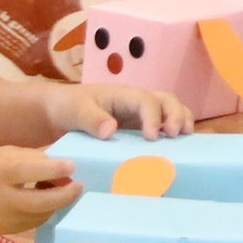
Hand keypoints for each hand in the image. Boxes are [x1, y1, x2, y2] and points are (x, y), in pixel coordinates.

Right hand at [0, 145, 80, 236]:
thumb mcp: (4, 154)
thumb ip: (34, 159)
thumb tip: (65, 165)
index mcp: (0, 173)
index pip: (29, 172)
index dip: (53, 170)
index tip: (72, 166)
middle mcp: (3, 200)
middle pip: (40, 203)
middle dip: (64, 195)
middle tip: (79, 186)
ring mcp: (6, 219)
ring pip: (42, 214)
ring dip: (57, 202)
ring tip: (60, 189)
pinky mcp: (9, 231)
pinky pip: (36, 221)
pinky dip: (46, 210)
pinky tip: (45, 199)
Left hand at [50, 80, 196, 141]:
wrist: (56, 111)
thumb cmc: (66, 106)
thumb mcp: (75, 111)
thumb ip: (91, 120)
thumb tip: (112, 131)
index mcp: (123, 95)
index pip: (146, 101)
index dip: (154, 117)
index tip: (152, 136)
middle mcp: (136, 102)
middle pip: (166, 101)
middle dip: (177, 114)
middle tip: (177, 135)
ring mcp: (138, 114)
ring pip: (169, 110)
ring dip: (181, 120)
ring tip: (186, 138)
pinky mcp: (136, 127)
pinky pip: (160, 126)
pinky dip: (171, 132)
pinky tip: (175, 147)